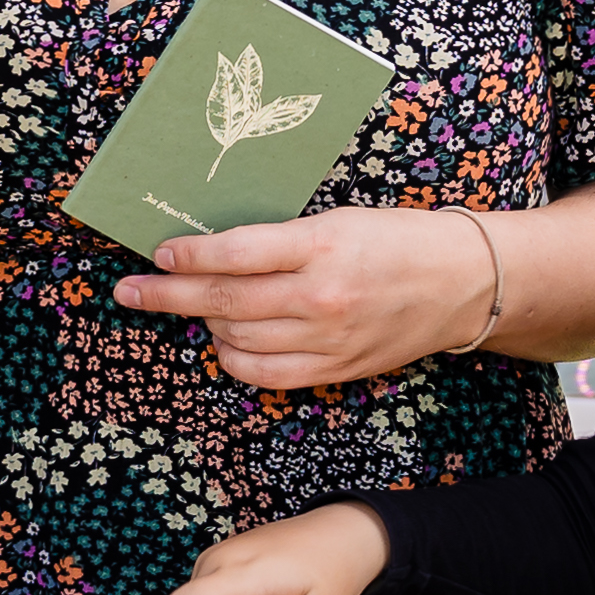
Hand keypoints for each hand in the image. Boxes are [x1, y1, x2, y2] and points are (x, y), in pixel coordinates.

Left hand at [114, 207, 494, 389]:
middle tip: (130, 291)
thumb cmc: (398, 239)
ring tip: (190, 306)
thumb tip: (213, 250)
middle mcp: (322, 296)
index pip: (235, 252)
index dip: (188, 255)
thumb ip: (280, 238)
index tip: (159, 252)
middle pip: (224, 299)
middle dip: (167, 294)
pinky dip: (233, 358)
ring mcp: (328, 338)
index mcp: (323, 245)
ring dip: (202, 323)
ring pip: (237, 339)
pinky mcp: (336, 369)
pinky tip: (225, 340)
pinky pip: (265, 375)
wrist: (463, 284)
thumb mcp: (339, 219)